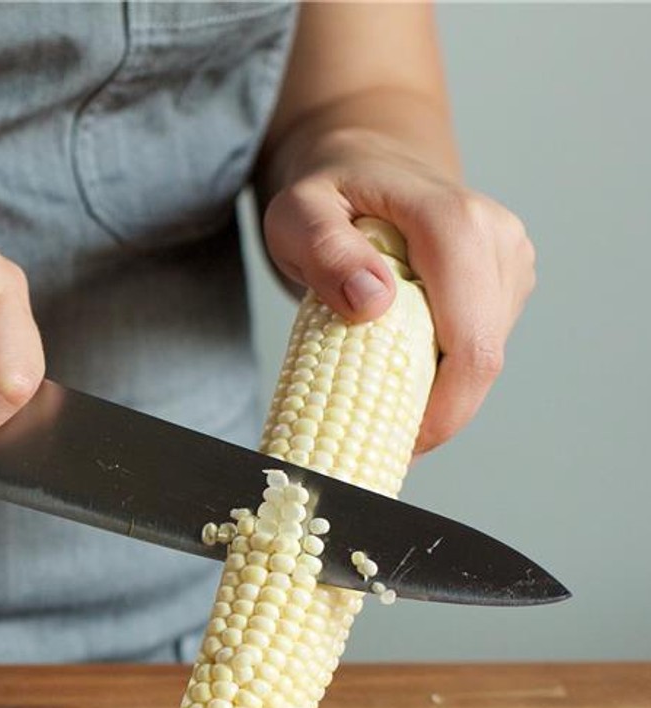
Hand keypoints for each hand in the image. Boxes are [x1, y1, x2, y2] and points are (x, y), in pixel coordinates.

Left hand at [261, 129, 535, 454]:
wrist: (364, 163)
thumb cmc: (326, 190)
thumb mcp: (299, 214)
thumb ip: (327, 251)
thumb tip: (372, 302)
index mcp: (454, 224)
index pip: (471, 341)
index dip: (442, 409)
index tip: (398, 445)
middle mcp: (497, 239)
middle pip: (483, 358)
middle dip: (438, 413)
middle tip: (378, 441)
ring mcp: (509, 261)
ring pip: (485, 358)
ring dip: (438, 394)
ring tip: (379, 403)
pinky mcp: (506, 282)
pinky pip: (480, 345)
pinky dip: (443, 373)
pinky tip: (400, 374)